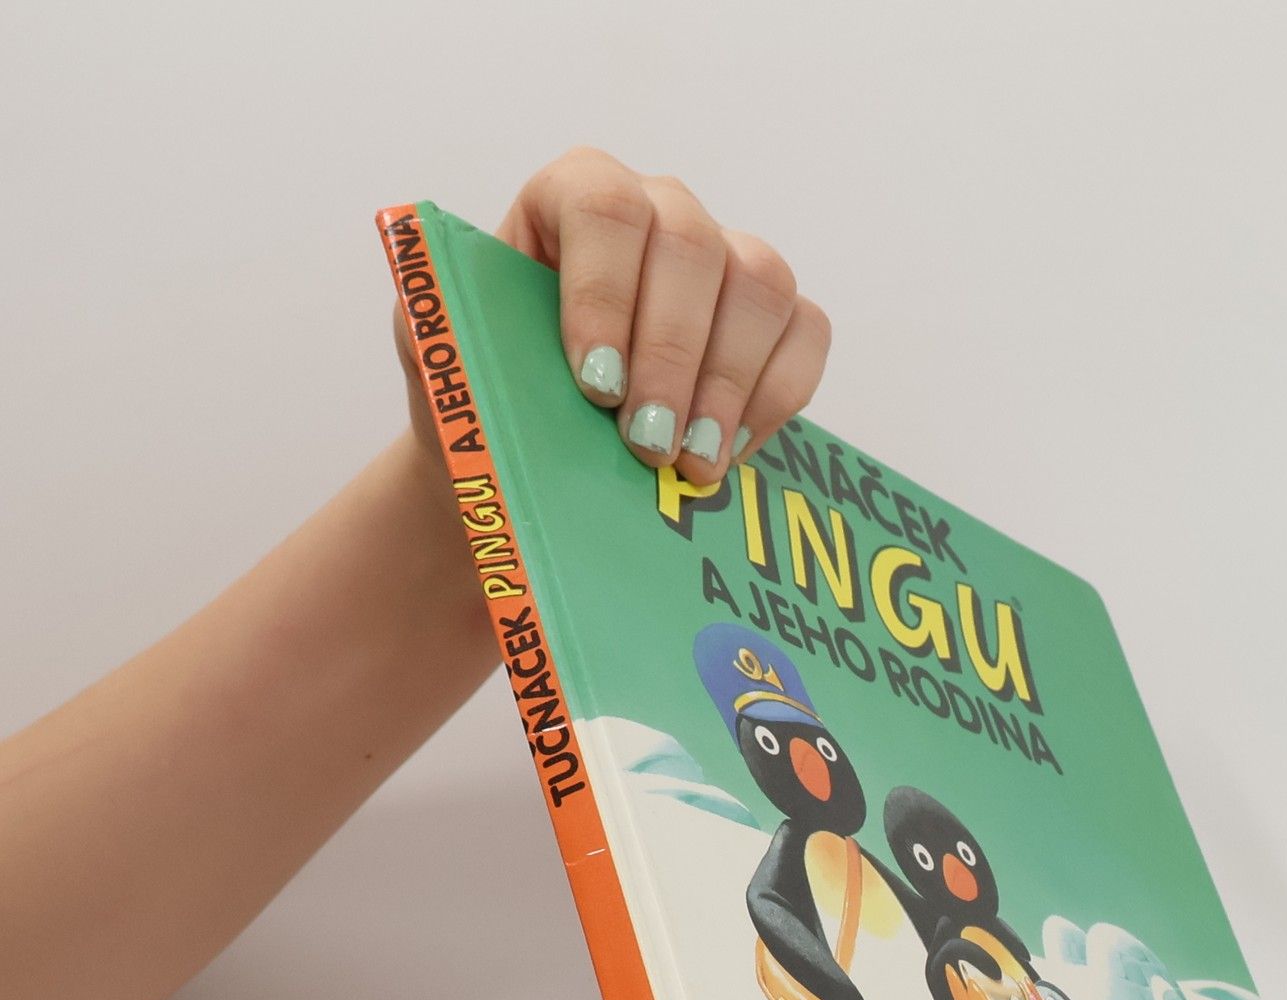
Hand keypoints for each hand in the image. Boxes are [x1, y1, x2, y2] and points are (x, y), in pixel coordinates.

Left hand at [400, 149, 829, 487]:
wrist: (534, 451)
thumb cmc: (489, 399)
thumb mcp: (443, 364)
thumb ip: (435, 334)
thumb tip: (429, 319)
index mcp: (574, 195)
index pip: (604, 206)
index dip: (605, 292)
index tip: (594, 386)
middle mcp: (661, 210)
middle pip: (694, 247)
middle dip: (672, 356)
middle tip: (646, 446)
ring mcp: (727, 260)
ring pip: (762, 286)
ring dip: (730, 385)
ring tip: (692, 465)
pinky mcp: (774, 319)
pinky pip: (805, 335)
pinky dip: (774, 401)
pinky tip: (727, 455)